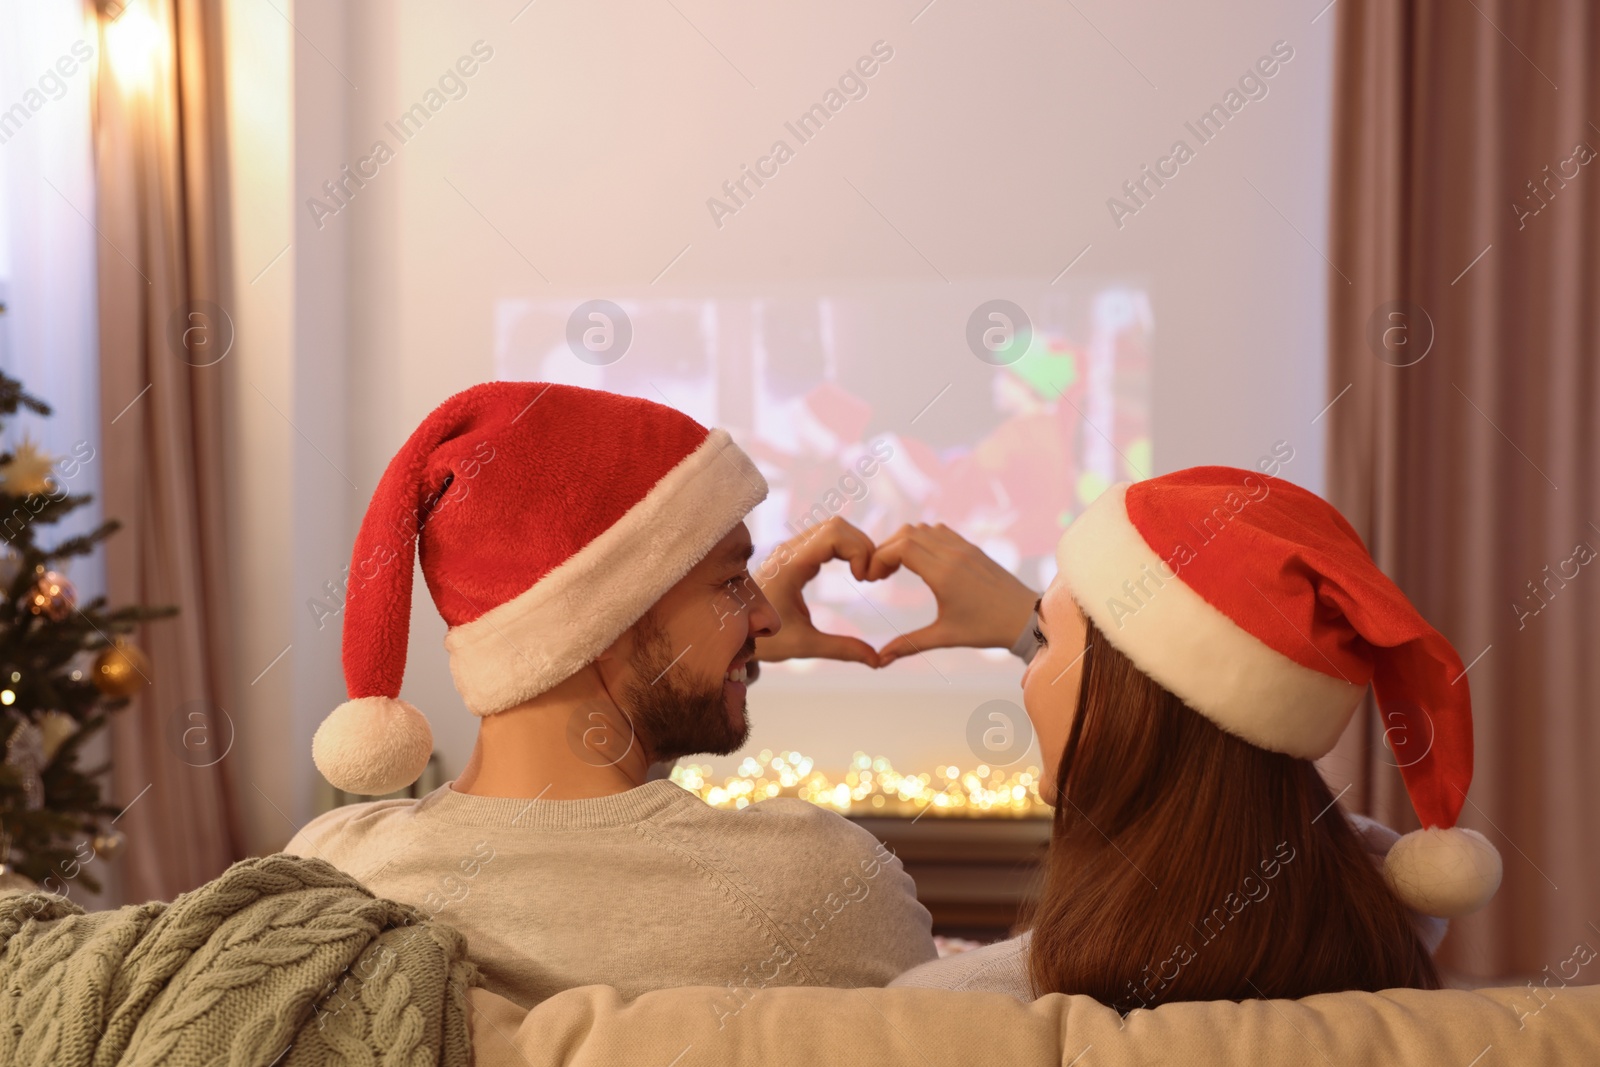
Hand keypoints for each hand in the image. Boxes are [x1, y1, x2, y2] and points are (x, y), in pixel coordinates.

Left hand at [751, 516, 881, 666]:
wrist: (733, 630)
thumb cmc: (764, 638)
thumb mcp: (803, 645)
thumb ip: (841, 649)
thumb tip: (877, 660)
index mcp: (790, 566)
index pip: (833, 534)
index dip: (858, 549)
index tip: (865, 578)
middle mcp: (790, 551)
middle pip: (836, 525)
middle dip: (862, 546)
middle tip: (871, 577)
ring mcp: (792, 550)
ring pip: (833, 527)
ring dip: (855, 545)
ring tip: (865, 574)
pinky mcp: (795, 554)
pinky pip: (826, 537)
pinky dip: (846, 548)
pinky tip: (854, 572)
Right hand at [865, 523, 1037, 664]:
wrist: (1026, 617)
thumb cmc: (986, 629)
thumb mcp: (945, 636)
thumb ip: (909, 644)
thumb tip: (879, 660)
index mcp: (944, 574)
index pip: (901, 547)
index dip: (880, 557)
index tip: (872, 578)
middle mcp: (953, 554)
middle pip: (907, 532)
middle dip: (887, 549)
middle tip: (880, 574)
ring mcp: (964, 547)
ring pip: (923, 528)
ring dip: (904, 542)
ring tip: (897, 568)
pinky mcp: (972, 548)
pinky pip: (940, 531)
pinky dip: (923, 539)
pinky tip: (921, 562)